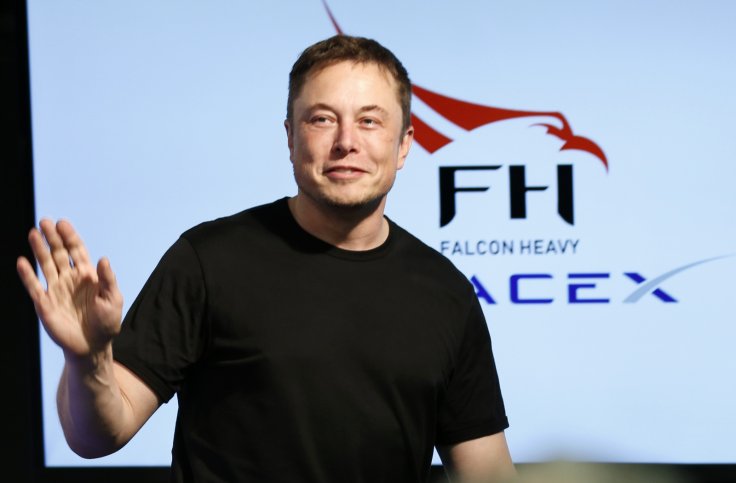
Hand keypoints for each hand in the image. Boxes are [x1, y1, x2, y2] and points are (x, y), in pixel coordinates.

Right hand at [17, 219, 122, 358]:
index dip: (69, 237)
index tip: (62, 223)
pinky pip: (34, 286)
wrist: (92, 345)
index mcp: (88, 275)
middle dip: (52, 237)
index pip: (77, 251)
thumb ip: (108, 279)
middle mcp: (70, 279)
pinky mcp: (45, 303)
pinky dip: (28, 275)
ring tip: (34, 233)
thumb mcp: (113, 299)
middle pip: (59, 253)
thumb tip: (103, 258)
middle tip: (45, 221)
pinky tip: (22, 262)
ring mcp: (56, 290)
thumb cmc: (106, 322)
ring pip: (45, 265)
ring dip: (39, 250)